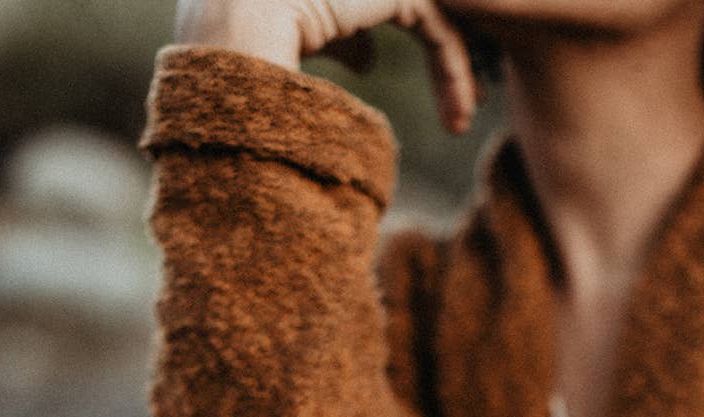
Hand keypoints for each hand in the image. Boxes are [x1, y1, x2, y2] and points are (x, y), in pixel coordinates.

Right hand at [175, 0, 479, 131]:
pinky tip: (463, 108)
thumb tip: (367, 57)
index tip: (429, 92)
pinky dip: (454, 67)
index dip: (414, 41)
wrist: (237, 41)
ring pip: (432, 14)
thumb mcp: (296, 40)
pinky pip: (438, 25)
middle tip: (465, 102)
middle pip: (413, 4)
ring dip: (454, 68)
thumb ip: (337, 37)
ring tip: (463, 118)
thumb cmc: (245, 54)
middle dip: (444, 52)